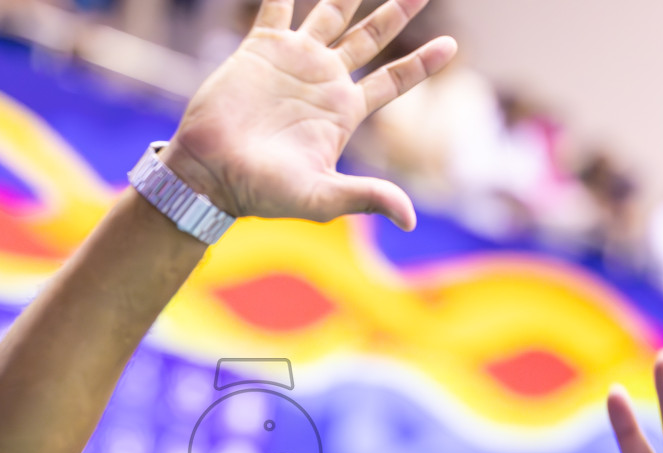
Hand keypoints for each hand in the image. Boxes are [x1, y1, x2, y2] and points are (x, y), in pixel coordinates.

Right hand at [162, 0, 455, 229]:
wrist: (210, 173)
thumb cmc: (262, 192)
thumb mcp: (321, 198)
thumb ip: (366, 197)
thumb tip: (410, 220)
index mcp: (343, 111)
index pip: (392, 81)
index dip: (421, 64)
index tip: (452, 46)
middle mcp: (323, 81)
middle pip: (371, 38)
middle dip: (397, 12)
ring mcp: (293, 61)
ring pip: (331, 14)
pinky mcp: (261, 48)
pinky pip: (276, 6)